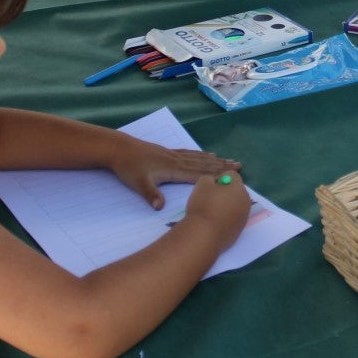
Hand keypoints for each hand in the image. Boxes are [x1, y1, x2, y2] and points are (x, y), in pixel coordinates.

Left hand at [111, 140, 241, 209]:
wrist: (119, 148)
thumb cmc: (129, 167)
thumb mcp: (139, 183)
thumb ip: (151, 195)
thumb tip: (159, 208)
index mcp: (174, 169)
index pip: (199, 174)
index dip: (216, 175)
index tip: (232, 175)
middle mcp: (177, 161)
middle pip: (203, 164)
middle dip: (221, 166)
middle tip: (239, 165)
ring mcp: (173, 155)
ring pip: (198, 158)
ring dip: (214, 160)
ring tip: (228, 159)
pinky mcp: (168, 152)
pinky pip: (190, 153)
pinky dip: (201, 154)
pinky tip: (206, 153)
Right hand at [184, 170, 250, 241]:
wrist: (204, 235)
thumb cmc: (204, 206)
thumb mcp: (202, 185)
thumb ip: (209, 179)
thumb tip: (215, 184)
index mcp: (239, 188)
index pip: (232, 175)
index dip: (219, 178)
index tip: (209, 188)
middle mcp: (246, 201)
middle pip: (235, 191)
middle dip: (224, 192)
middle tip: (209, 199)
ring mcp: (244, 217)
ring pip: (235, 205)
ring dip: (225, 206)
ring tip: (210, 213)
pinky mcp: (239, 230)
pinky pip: (233, 218)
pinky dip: (225, 218)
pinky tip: (214, 223)